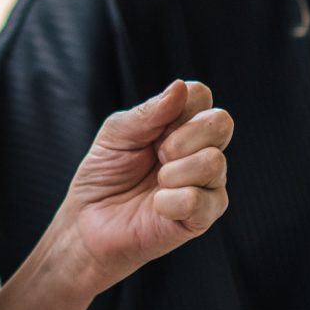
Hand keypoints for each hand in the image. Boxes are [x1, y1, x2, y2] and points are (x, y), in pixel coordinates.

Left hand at [53, 80, 232, 295]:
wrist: (88, 223)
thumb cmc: (104, 175)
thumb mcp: (116, 134)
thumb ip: (148, 112)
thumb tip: (180, 87)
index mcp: (180, 125)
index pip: (201, 95)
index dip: (179, 105)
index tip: (152, 128)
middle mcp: (200, 150)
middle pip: (221, 122)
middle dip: (183, 136)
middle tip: (157, 154)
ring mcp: (205, 184)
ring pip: (214, 162)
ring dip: (175, 172)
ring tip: (156, 183)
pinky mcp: (202, 217)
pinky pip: (202, 201)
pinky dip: (172, 201)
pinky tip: (157, 206)